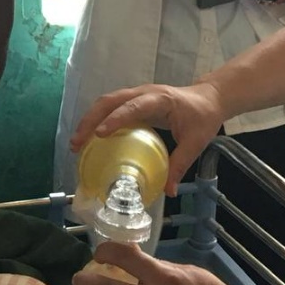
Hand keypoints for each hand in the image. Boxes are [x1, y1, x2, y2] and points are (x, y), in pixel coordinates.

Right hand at [71, 81, 226, 193]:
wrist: (208, 98)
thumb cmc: (202, 117)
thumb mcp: (196, 142)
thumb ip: (179, 165)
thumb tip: (167, 191)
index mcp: (160, 99)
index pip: (133, 106)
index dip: (115, 119)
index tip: (99, 134)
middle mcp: (143, 93)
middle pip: (110, 101)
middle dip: (90, 120)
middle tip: (77, 144)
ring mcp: (136, 95)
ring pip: (106, 102)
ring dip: (89, 120)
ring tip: (76, 143)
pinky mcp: (133, 101)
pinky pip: (110, 107)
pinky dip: (96, 120)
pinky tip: (89, 139)